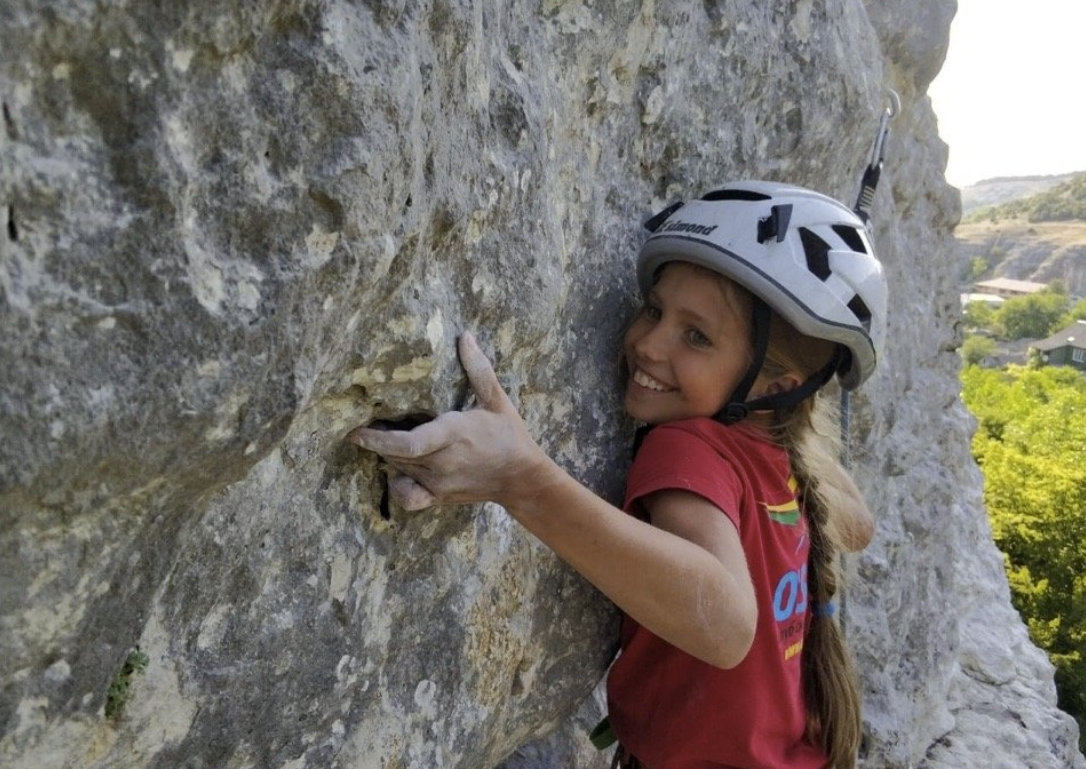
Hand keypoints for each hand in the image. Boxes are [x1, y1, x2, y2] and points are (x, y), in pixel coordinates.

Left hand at [346, 331, 551, 510]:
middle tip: (368, 421)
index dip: (378, 439)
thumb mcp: (496, 399)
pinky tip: (398, 471)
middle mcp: (442, 462)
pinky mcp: (439, 496)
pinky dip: (397, 486)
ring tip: (382, 436)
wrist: (522, 478)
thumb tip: (466, 336)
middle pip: (395, 453)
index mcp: (454, 435)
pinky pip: (408, 497)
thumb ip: (478, 369)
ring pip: (398, 468)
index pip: (408, 444)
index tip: (356, 431)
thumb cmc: (508, 435)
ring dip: (387, 453)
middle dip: (378, 438)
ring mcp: (439, 482)